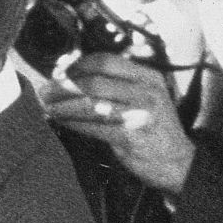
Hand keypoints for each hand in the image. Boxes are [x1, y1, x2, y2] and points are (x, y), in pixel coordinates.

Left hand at [40, 52, 194, 192]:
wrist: (177, 162)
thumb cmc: (151, 127)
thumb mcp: (143, 97)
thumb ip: (116, 84)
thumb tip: (70, 76)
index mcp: (148, 76)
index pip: (105, 61)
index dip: (77, 66)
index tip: (58, 74)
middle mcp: (146, 91)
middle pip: (93, 81)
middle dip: (63, 87)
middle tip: (44, 92)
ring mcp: (140, 114)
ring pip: (90, 104)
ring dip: (62, 105)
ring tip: (47, 107)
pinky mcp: (131, 136)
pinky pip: (93, 127)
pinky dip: (72, 123)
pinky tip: (60, 121)